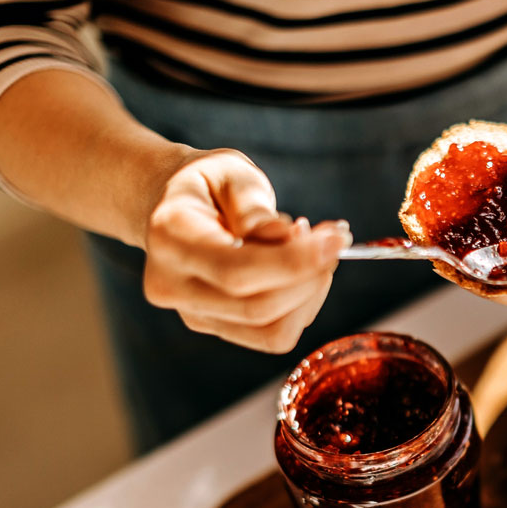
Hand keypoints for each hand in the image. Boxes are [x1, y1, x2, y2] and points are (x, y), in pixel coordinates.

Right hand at [142, 148, 351, 352]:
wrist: (170, 204)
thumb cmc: (206, 183)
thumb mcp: (230, 172)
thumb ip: (254, 207)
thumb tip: (288, 238)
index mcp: (171, 237)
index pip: (236, 270)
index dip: (294, 262)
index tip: (337, 240)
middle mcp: (172, 286)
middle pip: (257, 307)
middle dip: (311, 277)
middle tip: (333, 239)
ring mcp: (192, 314)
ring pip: (271, 332)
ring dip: (310, 295)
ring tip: (314, 251)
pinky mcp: (216, 328)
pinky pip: (273, 335)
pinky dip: (302, 306)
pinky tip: (300, 271)